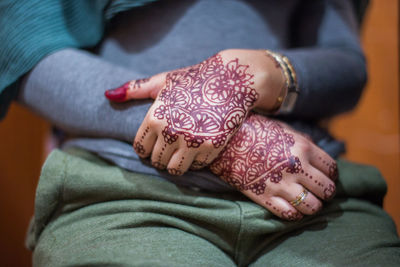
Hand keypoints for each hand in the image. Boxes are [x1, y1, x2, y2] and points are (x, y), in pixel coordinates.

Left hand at [105, 49, 284, 174]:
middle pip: (156, 161)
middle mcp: (170, 131)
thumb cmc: (193, 79)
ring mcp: (192, 141)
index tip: (155, 144)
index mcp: (154, 117)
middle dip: (161, 157)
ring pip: (174, 170)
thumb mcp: (162, 81)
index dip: (146, 148)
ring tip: (182, 152)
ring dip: (177, 164)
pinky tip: (199, 148)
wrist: (231, 79)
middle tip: (171, 148)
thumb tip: (107, 95)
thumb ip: (134, 89)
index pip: (140, 148)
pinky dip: (197, 161)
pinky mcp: (211, 147)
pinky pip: (197, 166)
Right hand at [210, 113, 337, 220]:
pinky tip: (290, 207)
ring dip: (312, 206)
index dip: (331, 175)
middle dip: (325, 193)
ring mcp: (280, 183)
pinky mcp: (264, 196)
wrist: (223, 139)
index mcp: (302, 147)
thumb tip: (317, 157)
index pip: (332, 169)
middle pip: (327, 190)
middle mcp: (296, 167)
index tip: (325, 177)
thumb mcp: (283, 129)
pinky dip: (293, 214)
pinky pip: (289, 214)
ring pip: (312, 206)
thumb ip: (303, 143)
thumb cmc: (254, 130)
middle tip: (317, 192)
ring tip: (305, 201)